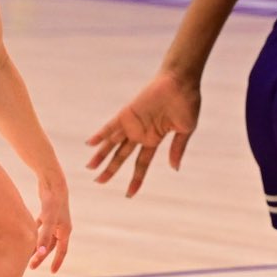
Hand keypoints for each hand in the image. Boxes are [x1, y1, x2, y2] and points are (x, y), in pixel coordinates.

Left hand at [30, 176, 71, 272]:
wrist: (53, 182)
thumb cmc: (52, 201)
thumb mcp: (48, 220)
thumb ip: (44, 236)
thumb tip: (40, 253)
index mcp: (65, 230)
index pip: (62, 251)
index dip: (57, 262)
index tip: (53, 272)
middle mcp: (61, 226)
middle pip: (51, 246)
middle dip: (42, 256)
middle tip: (31, 266)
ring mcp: (54, 219)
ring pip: (45, 237)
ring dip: (37, 245)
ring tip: (26, 253)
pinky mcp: (47, 212)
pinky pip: (41, 226)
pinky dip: (35, 232)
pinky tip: (26, 235)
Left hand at [86, 69, 201, 196]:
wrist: (181, 82)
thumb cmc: (187, 103)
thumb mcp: (184, 130)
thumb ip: (177, 149)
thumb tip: (174, 169)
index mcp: (154, 139)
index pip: (141, 164)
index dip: (135, 179)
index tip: (129, 194)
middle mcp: (140, 133)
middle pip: (121, 156)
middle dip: (111, 169)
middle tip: (98, 182)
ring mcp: (133, 124)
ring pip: (112, 143)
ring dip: (101, 155)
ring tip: (89, 168)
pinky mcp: (127, 113)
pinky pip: (110, 126)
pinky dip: (100, 135)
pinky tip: (90, 144)